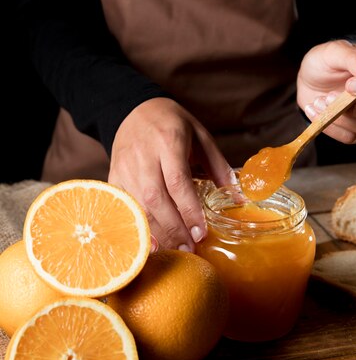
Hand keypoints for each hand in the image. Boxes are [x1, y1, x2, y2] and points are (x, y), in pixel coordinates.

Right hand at [108, 98, 235, 250]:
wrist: (134, 110)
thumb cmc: (172, 124)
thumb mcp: (201, 136)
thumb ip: (219, 167)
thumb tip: (239, 198)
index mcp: (168, 141)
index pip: (177, 181)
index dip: (189, 210)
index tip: (201, 232)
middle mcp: (143, 156)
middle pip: (156, 198)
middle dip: (174, 228)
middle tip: (191, 249)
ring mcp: (124, 167)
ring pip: (138, 206)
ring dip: (158, 231)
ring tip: (176, 249)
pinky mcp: (113, 176)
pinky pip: (122, 207)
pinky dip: (135, 227)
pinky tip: (151, 243)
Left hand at [297, 40, 355, 142]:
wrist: (310, 78)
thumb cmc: (327, 61)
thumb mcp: (335, 51)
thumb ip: (354, 58)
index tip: (349, 84)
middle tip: (328, 96)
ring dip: (343, 119)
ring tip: (319, 102)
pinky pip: (352, 137)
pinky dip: (330, 126)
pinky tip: (315, 110)